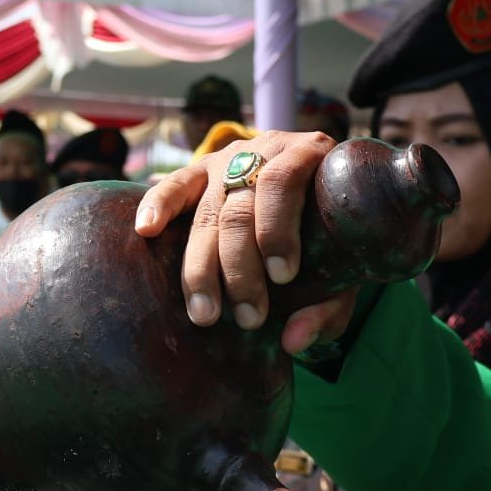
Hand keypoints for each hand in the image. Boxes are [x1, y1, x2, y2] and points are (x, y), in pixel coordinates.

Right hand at [134, 131, 356, 355]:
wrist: (322, 192)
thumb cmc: (334, 234)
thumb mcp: (346, 265)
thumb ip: (329, 304)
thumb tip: (292, 340)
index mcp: (310, 156)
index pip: (282, 183)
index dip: (277, 230)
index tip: (282, 277)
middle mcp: (265, 151)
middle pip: (239, 210)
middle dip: (239, 268)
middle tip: (248, 317)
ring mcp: (228, 161)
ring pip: (206, 213)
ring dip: (202, 268)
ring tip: (204, 313)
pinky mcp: (200, 172)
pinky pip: (174, 185)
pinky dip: (158, 206)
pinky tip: (145, 230)